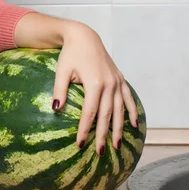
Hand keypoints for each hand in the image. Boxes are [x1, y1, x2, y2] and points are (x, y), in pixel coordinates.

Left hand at [52, 23, 137, 155]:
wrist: (84, 36)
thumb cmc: (70, 54)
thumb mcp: (61, 70)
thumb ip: (59, 90)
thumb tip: (55, 109)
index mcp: (95, 83)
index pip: (90, 112)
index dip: (85, 129)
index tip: (80, 144)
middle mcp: (109, 84)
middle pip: (107, 115)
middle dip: (103, 135)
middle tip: (99, 152)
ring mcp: (117, 81)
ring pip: (120, 110)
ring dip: (119, 129)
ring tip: (116, 145)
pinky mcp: (120, 79)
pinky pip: (128, 98)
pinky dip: (131, 111)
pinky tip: (133, 125)